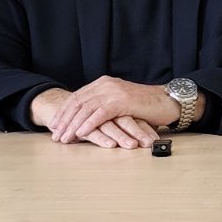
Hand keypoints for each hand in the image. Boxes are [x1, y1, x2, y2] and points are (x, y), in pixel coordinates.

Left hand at [47, 76, 176, 144]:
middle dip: (64, 120)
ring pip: (86, 109)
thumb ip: (104, 106)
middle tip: (55, 135)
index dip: (64, 111)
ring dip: (73, 125)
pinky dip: (88, 124)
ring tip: (64, 138)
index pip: (77, 97)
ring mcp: (113, 92)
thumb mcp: (120, 102)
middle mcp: (106, 84)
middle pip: (78, 102)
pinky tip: (80, 134)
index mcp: (103, 83)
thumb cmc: (145, 106)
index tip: (55, 125)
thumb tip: (86, 118)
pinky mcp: (122, 101)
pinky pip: (100, 114)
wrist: (166, 101)